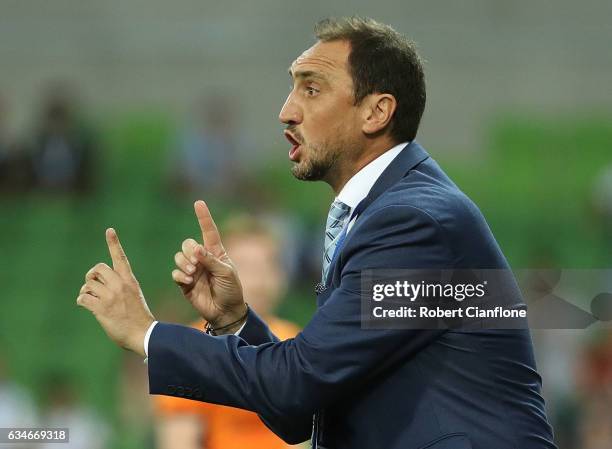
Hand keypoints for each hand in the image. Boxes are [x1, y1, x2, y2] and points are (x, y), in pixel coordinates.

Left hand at [77, 228, 154, 355]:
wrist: (144, 334)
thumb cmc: (138, 316)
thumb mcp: (133, 295)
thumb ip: (119, 286)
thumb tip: (96, 284)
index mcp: (129, 280)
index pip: (120, 257)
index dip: (114, 243)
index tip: (109, 230)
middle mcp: (120, 285)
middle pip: (97, 269)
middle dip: (90, 277)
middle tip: (92, 286)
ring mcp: (111, 296)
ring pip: (88, 285)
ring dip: (85, 292)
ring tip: (91, 300)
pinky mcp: (102, 308)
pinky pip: (83, 298)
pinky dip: (81, 301)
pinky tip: (86, 306)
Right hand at [172, 201, 245, 332]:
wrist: (225, 311)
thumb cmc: (231, 290)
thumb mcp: (225, 273)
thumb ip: (210, 260)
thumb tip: (195, 249)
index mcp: (216, 252)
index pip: (208, 231)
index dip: (203, 217)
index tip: (198, 203)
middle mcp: (202, 258)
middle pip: (187, 244)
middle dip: (189, 251)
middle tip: (196, 264)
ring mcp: (193, 270)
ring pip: (179, 257)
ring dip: (184, 263)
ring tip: (193, 274)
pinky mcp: (185, 283)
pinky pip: (176, 273)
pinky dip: (180, 275)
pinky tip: (188, 281)